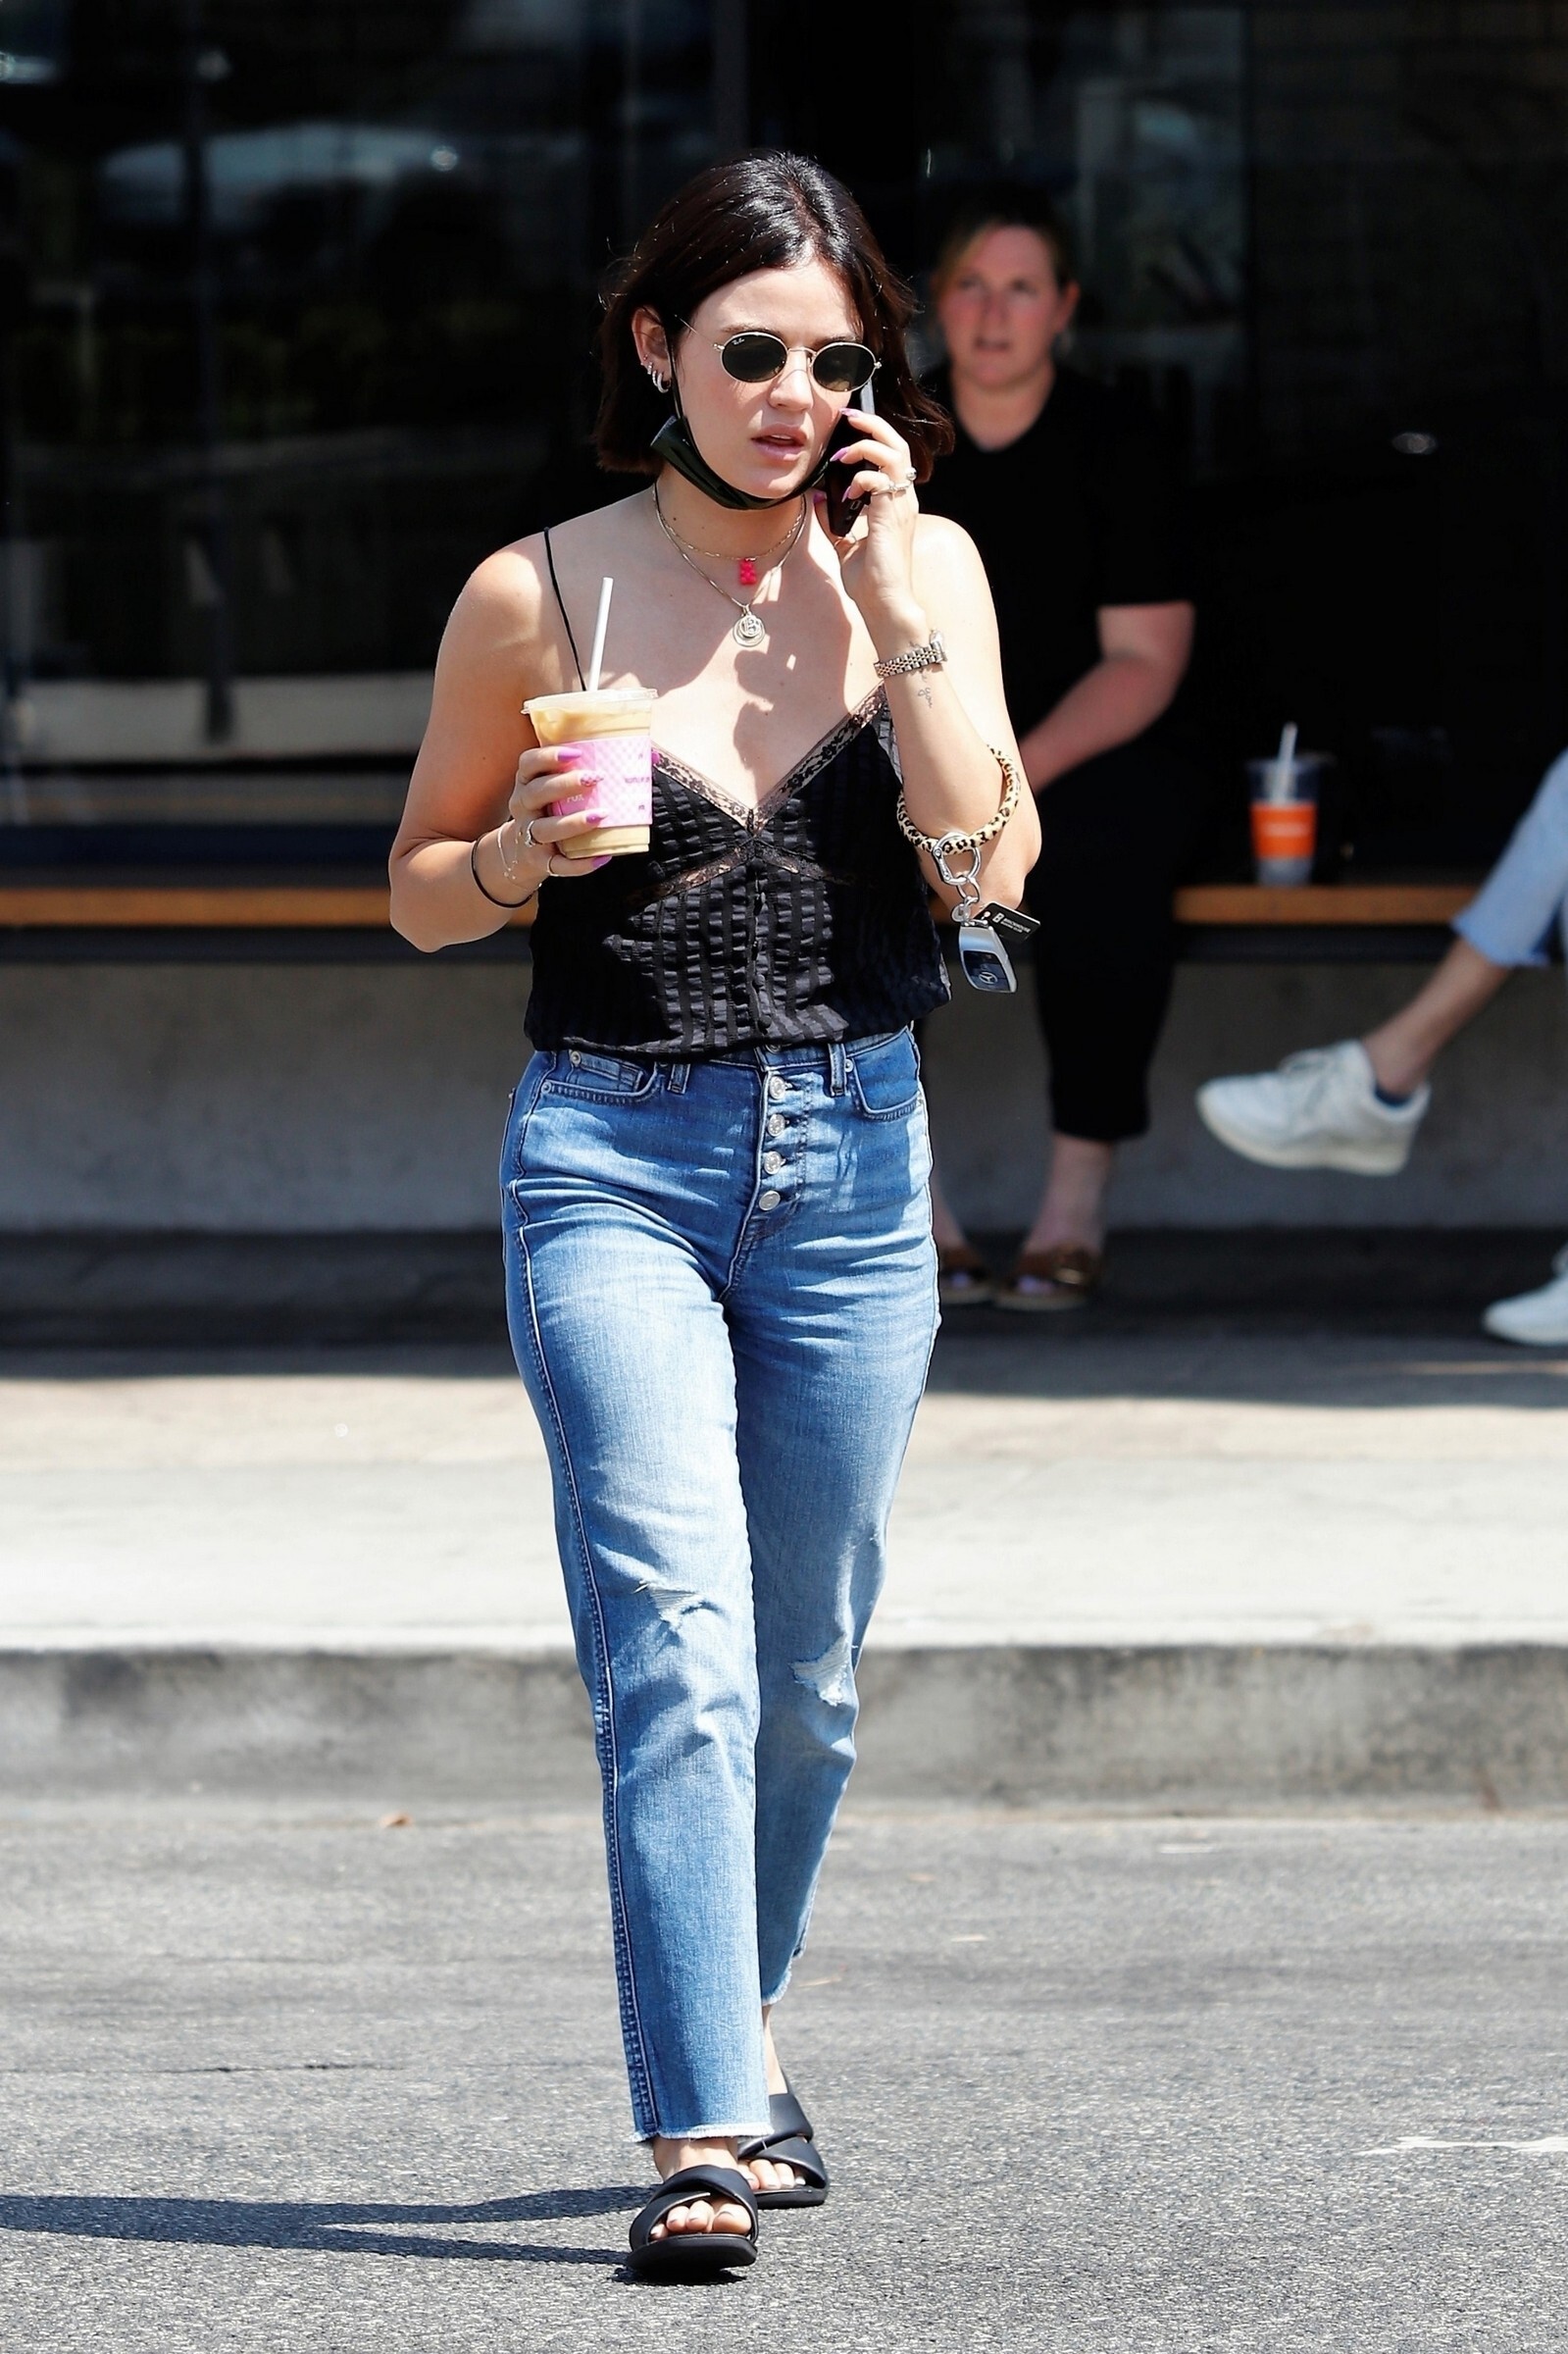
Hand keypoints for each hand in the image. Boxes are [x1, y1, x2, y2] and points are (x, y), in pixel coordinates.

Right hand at [497, 746, 612, 887]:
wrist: (518, 853)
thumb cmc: (545, 812)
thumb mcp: (547, 789)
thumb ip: (573, 772)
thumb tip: (628, 756)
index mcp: (525, 784)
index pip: (528, 763)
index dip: (549, 756)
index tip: (576, 752)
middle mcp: (523, 808)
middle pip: (537, 792)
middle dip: (566, 784)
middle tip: (595, 778)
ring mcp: (529, 836)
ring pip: (546, 829)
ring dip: (574, 822)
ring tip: (601, 815)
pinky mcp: (540, 862)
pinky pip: (559, 865)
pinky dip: (580, 864)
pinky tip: (602, 856)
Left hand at [813, 405, 923, 644]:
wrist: (885, 605)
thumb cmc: (870, 582)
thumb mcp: (845, 545)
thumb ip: (833, 521)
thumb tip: (818, 499)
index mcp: (895, 503)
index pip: (891, 455)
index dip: (871, 436)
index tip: (847, 428)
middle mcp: (903, 499)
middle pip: (897, 443)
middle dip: (872, 425)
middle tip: (847, 417)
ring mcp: (901, 505)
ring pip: (894, 452)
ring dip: (865, 446)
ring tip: (842, 453)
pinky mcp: (892, 515)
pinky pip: (879, 479)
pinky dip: (860, 478)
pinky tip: (846, 493)